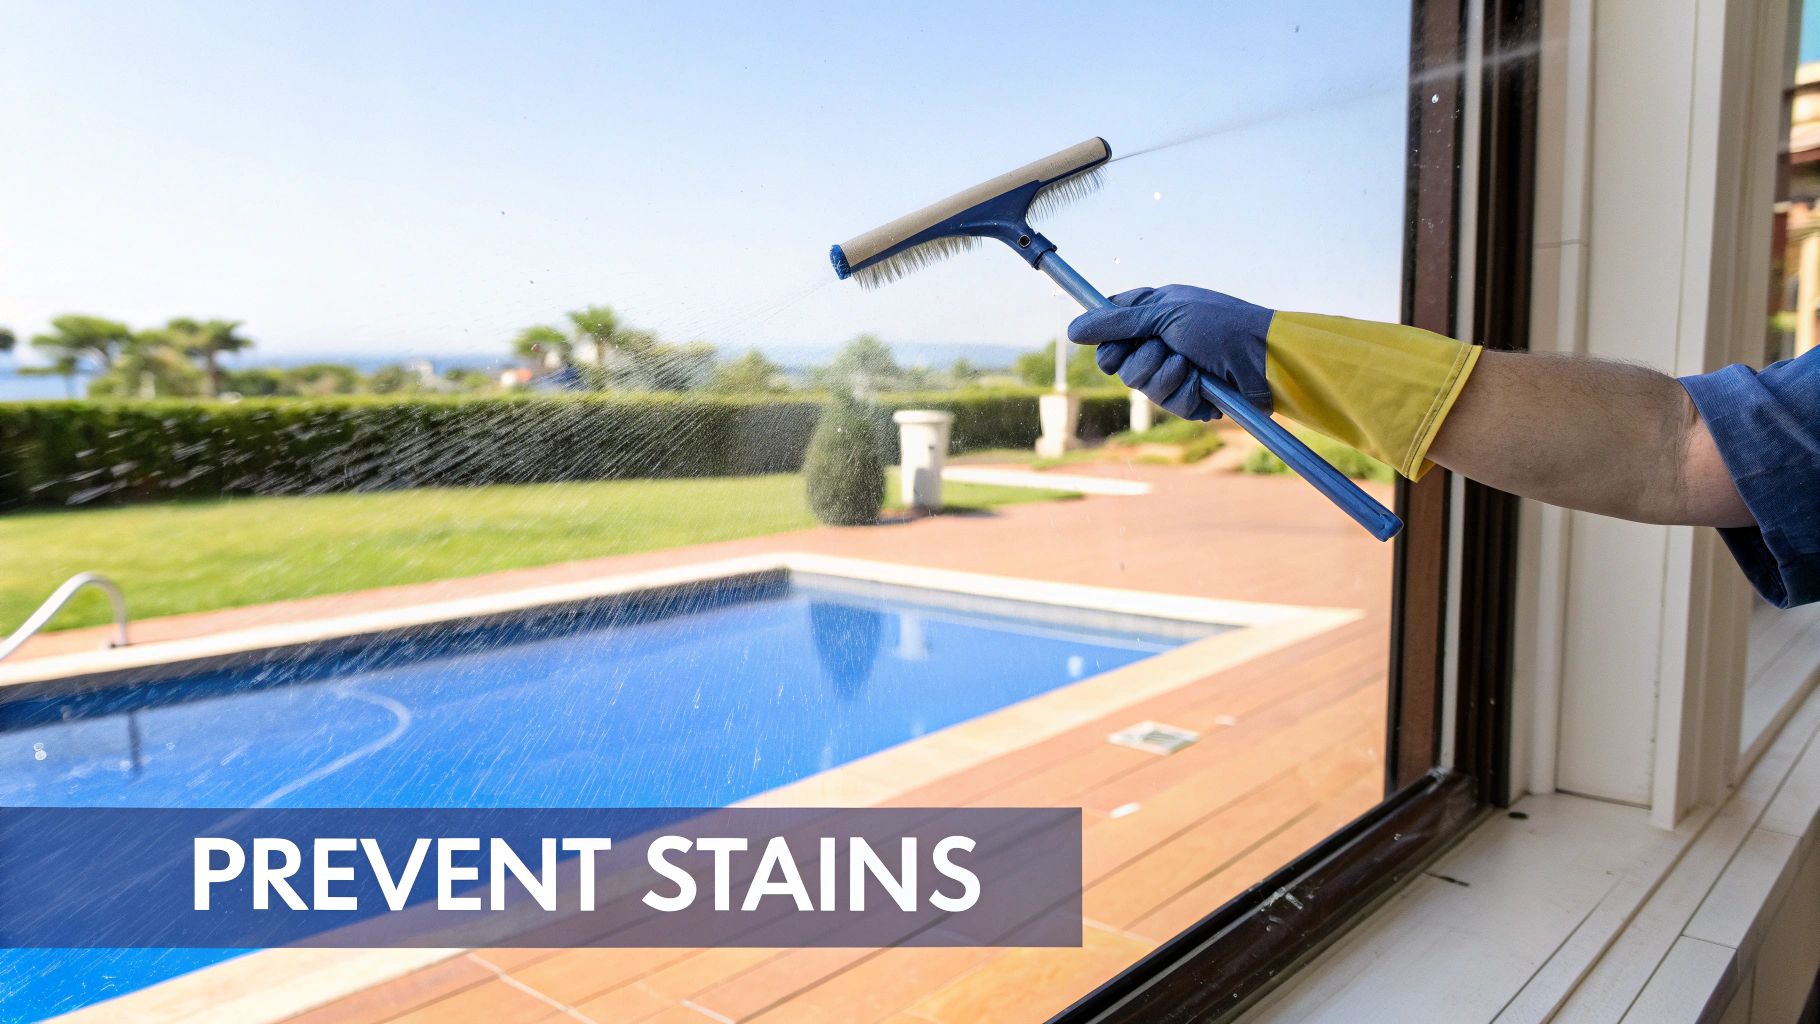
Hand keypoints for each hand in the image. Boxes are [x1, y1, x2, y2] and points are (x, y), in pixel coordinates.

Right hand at [1067, 284, 1274, 419]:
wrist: (1264, 358)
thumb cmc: (1221, 325)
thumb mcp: (1165, 314)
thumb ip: (1116, 323)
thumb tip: (1073, 330)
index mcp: (1153, 313)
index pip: (1109, 331)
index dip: (1109, 342)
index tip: (1120, 344)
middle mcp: (1161, 341)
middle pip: (1120, 365)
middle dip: (1145, 361)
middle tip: (1171, 349)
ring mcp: (1175, 371)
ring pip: (1143, 388)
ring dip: (1169, 377)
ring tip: (1194, 366)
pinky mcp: (1191, 398)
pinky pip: (1171, 406)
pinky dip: (1189, 395)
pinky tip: (1207, 385)